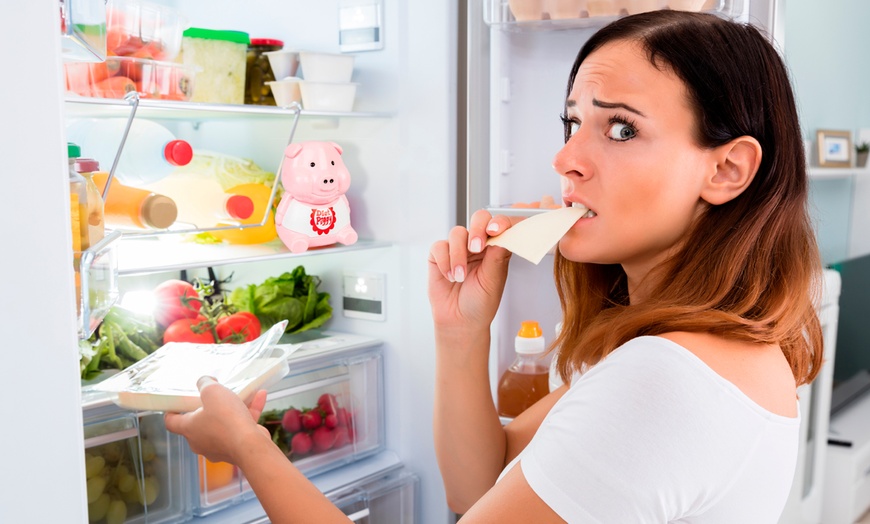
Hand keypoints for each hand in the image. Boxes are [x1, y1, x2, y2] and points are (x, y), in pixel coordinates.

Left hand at [164, 376, 270, 464]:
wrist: (250, 446)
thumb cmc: (227, 419)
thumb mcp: (212, 392)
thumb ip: (205, 383)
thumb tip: (204, 381)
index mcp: (189, 429)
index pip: (172, 422)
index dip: (171, 411)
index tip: (176, 404)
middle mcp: (200, 441)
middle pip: (200, 422)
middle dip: (208, 407)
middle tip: (215, 396)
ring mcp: (219, 447)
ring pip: (224, 423)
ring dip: (234, 407)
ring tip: (244, 393)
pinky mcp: (236, 448)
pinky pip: (240, 427)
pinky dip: (249, 412)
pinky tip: (260, 396)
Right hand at [427, 210, 519, 332]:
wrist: (460, 321)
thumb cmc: (480, 303)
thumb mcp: (493, 281)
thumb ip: (497, 256)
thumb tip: (504, 234)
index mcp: (496, 248)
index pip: (500, 226)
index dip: (499, 223)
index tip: (496, 230)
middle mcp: (478, 245)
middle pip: (479, 219)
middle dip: (477, 229)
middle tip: (476, 247)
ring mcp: (459, 248)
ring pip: (457, 233)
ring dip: (458, 255)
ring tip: (460, 276)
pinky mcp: (440, 255)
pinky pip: (440, 246)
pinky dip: (444, 261)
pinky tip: (449, 276)